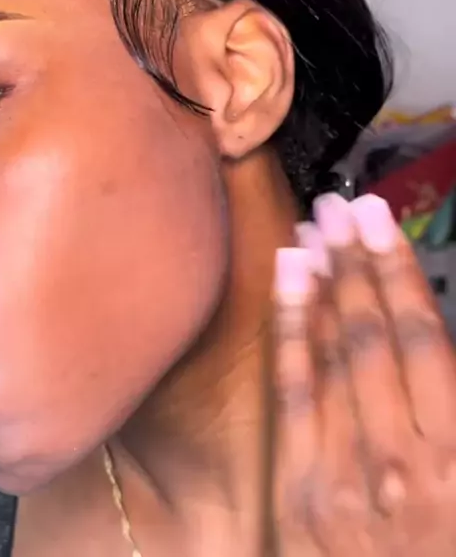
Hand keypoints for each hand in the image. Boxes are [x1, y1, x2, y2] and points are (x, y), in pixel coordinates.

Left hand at [273, 193, 455, 555]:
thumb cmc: (445, 543)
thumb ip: (451, 396)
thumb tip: (429, 319)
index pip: (424, 339)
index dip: (398, 271)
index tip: (377, 219)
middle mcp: (402, 460)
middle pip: (373, 336)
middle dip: (356, 263)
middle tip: (340, 205)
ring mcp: (344, 477)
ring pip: (331, 355)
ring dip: (323, 283)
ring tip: (314, 228)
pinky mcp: (300, 493)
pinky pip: (295, 395)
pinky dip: (292, 329)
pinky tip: (289, 278)